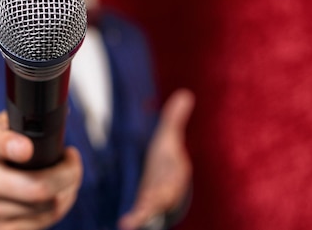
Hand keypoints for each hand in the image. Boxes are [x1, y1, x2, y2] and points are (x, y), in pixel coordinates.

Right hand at [0, 111, 82, 229]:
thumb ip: (19, 120)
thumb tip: (56, 114)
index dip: (12, 147)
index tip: (27, 148)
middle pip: (34, 187)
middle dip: (66, 174)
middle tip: (72, 160)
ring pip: (46, 207)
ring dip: (68, 189)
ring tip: (69, 174)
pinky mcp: (2, 228)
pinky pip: (43, 223)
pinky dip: (60, 206)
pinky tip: (60, 193)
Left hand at [118, 88, 194, 229]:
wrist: (166, 182)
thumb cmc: (167, 159)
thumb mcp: (170, 138)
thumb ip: (175, 118)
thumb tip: (185, 94)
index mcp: (176, 171)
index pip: (176, 174)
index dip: (174, 177)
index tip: (173, 174)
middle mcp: (168, 188)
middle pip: (164, 195)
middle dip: (157, 200)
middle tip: (148, 206)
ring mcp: (156, 199)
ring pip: (153, 208)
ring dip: (144, 214)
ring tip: (131, 222)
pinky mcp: (145, 206)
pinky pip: (142, 213)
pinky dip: (136, 219)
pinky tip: (125, 223)